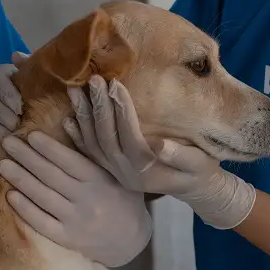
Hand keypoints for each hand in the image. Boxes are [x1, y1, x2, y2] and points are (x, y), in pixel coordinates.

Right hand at [0, 52, 28, 146]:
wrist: (30, 111)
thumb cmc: (35, 93)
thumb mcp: (37, 79)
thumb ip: (30, 66)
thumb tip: (16, 56)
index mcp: (0, 76)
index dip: (7, 95)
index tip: (21, 108)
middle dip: (0, 114)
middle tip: (16, 125)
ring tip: (6, 136)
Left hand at [0, 131, 151, 266]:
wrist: (130, 240)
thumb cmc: (122, 199)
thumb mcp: (116, 173)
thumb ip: (91, 151)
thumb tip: (65, 123)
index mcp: (100, 181)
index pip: (70, 162)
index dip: (49, 148)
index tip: (31, 135)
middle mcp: (87, 200)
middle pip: (51, 176)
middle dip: (27, 158)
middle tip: (7, 143)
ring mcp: (76, 221)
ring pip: (43, 197)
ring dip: (21, 179)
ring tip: (3, 165)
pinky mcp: (67, 239)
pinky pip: (41, 222)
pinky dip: (25, 209)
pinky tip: (11, 195)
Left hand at [66, 76, 255, 229]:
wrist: (193, 189)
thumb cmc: (200, 171)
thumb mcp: (198, 164)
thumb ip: (181, 156)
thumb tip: (160, 144)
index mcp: (146, 169)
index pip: (129, 135)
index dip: (121, 109)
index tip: (115, 83)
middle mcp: (126, 172)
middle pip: (106, 137)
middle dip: (99, 107)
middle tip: (92, 80)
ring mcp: (116, 173)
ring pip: (93, 144)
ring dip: (83, 117)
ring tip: (74, 91)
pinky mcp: (111, 170)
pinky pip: (90, 153)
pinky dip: (79, 135)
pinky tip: (69, 118)